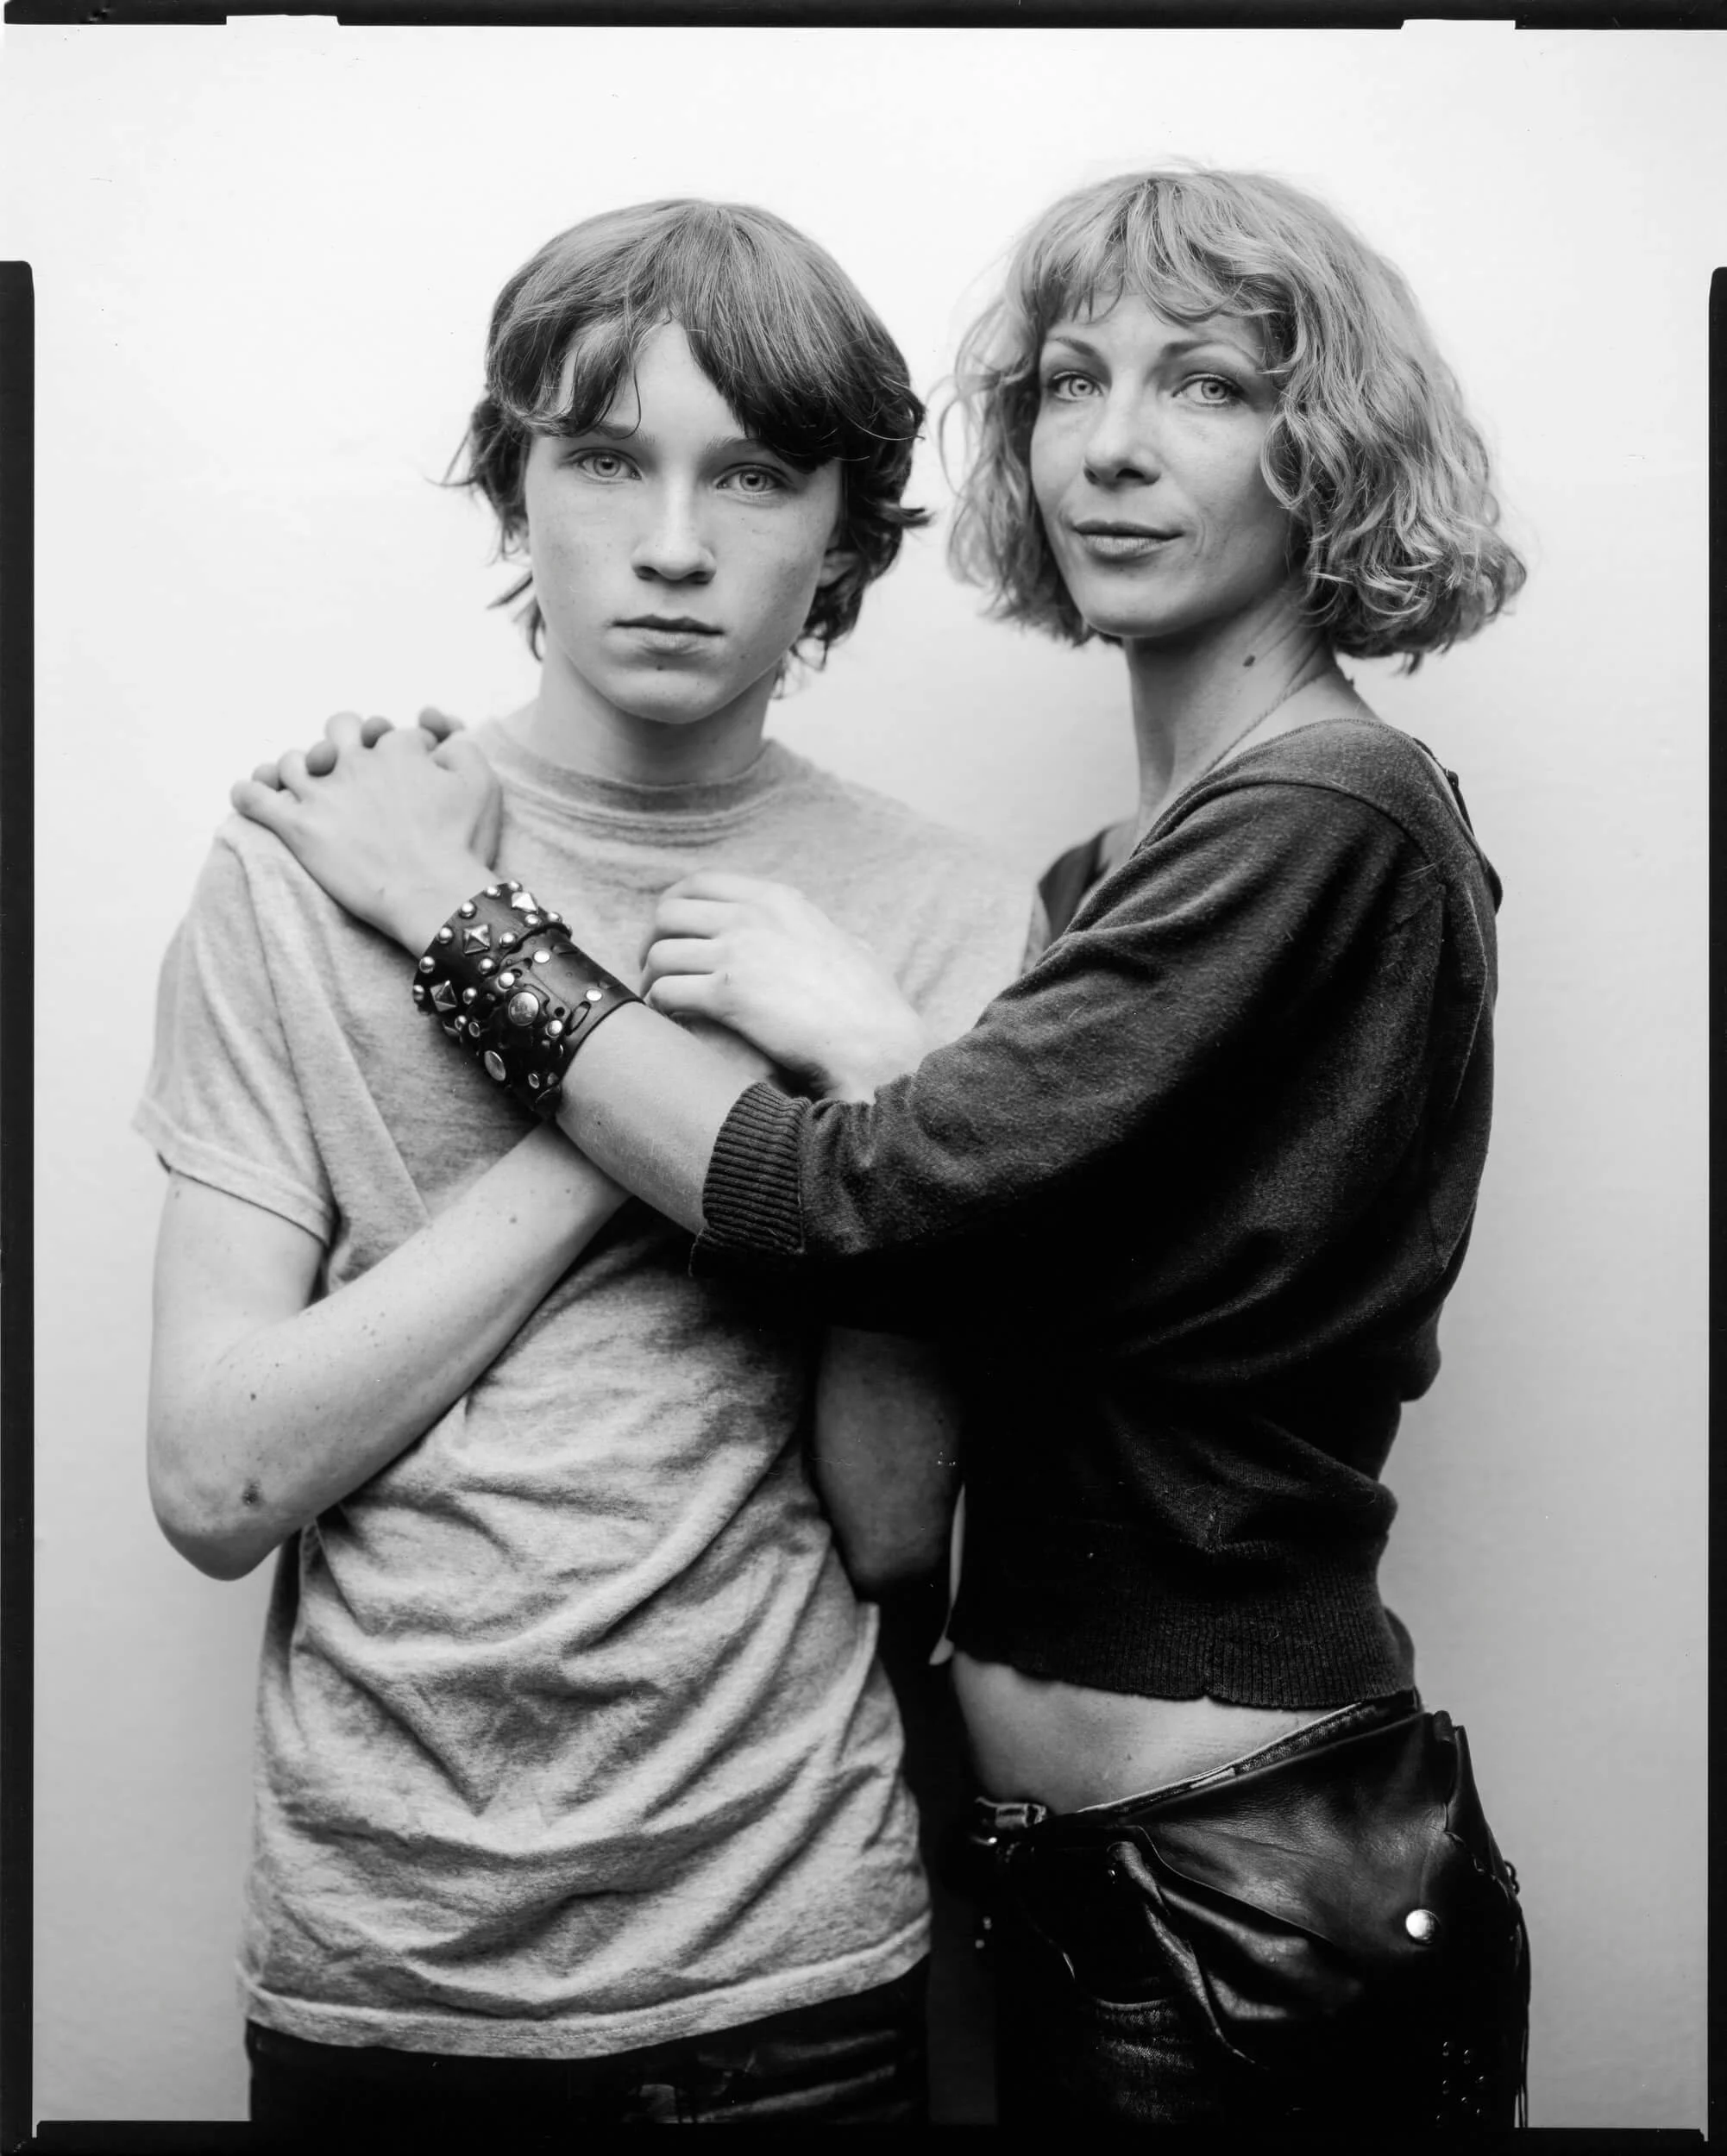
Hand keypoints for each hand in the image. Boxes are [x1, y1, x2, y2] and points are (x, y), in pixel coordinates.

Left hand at [231, 711, 499, 951]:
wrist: (435, 894)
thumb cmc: (464, 844)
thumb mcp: (483, 783)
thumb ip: (461, 748)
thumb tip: (437, 737)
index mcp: (396, 749)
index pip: (392, 734)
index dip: (402, 749)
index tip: (412, 772)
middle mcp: (354, 762)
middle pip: (338, 731)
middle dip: (345, 743)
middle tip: (354, 769)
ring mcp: (322, 793)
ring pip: (293, 761)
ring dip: (298, 769)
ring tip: (305, 788)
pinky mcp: (297, 827)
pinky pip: (254, 798)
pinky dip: (248, 793)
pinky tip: (252, 796)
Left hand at [640, 873, 928, 1099]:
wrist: (873, 1039)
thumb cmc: (870, 1004)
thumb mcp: (852, 947)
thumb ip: (830, 935)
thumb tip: (838, 939)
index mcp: (777, 900)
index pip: (701, 883)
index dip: (673, 906)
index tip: (669, 931)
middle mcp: (751, 917)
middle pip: (669, 913)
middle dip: (652, 942)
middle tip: (655, 968)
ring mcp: (736, 953)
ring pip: (662, 954)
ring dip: (651, 978)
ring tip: (657, 1000)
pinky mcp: (726, 995)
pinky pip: (667, 991)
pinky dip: (658, 1006)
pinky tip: (667, 1021)